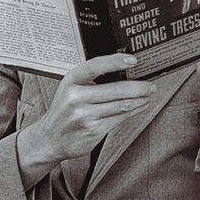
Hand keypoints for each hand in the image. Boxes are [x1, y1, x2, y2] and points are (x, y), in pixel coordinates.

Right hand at [17, 54, 153, 186]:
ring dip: (140, 100)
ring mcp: (84, 115)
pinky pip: (120, 119)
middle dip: (139, 87)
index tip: (133, 60)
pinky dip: (134, 111)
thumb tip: (126, 71)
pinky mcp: (93, 130)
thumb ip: (92, 79)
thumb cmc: (65, 110)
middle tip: (150, 85)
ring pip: (122, 105)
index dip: (116, 61)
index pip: (95, 66)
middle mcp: (76, 97)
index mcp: (71, 81)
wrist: (49, 139)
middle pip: (116, 90)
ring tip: (148, 95)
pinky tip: (139, 107)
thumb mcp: (71, 88)